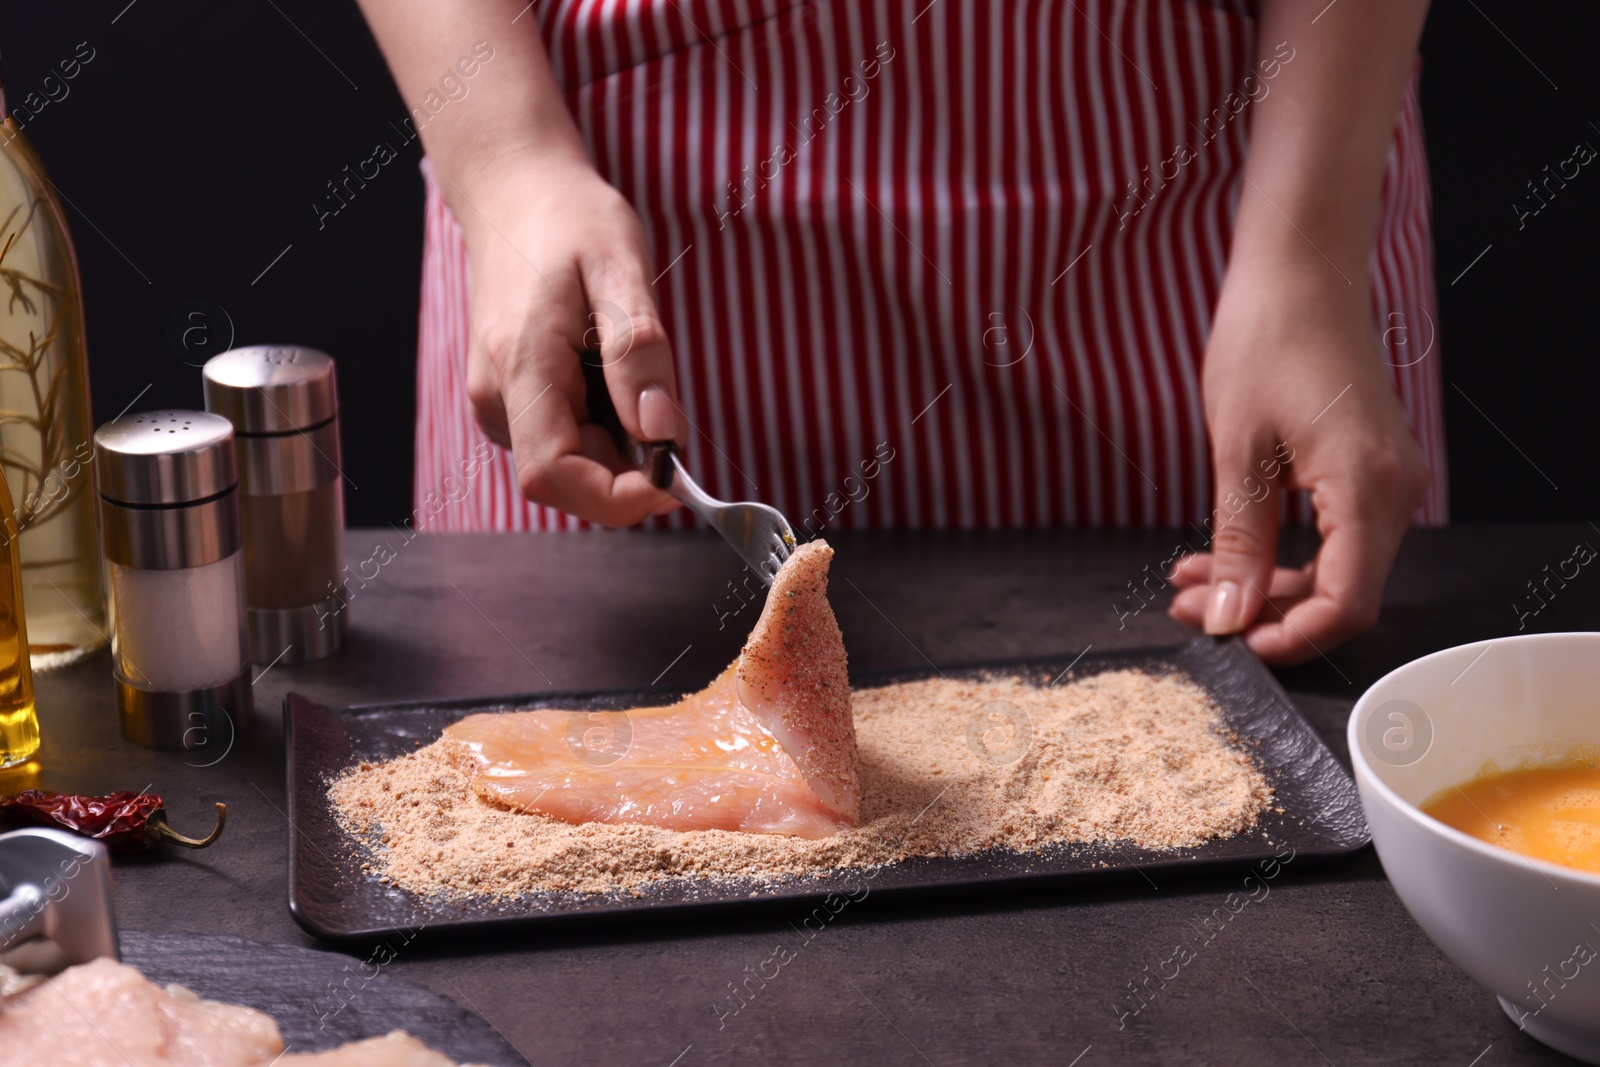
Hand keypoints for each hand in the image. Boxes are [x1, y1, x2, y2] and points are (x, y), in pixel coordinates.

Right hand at [455, 153, 683, 525]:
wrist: (515, 192)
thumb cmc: (569, 220)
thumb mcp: (620, 268)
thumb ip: (639, 353)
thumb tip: (662, 433)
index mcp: (519, 367)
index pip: (554, 475)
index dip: (617, 496)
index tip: (675, 475)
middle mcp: (496, 399)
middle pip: (570, 478)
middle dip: (630, 464)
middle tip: (663, 399)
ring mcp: (499, 405)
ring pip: (573, 463)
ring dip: (620, 442)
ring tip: (627, 365)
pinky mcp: (512, 403)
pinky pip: (566, 439)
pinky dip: (605, 425)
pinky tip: (608, 369)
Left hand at [1167, 262, 1427, 665]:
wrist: (1300, 272)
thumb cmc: (1267, 341)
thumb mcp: (1236, 452)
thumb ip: (1238, 544)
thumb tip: (1228, 618)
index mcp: (1369, 488)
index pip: (1347, 605)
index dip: (1290, 639)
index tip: (1231, 644)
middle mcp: (1395, 491)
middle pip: (1341, 595)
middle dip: (1263, 613)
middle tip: (1190, 608)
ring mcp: (1388, 481)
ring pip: (1334, 569)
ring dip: (1263, 584)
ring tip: (1190, 582)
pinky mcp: (1370, 471)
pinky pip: (1333, 535)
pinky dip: (1280, 553)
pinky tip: (1222, 555)